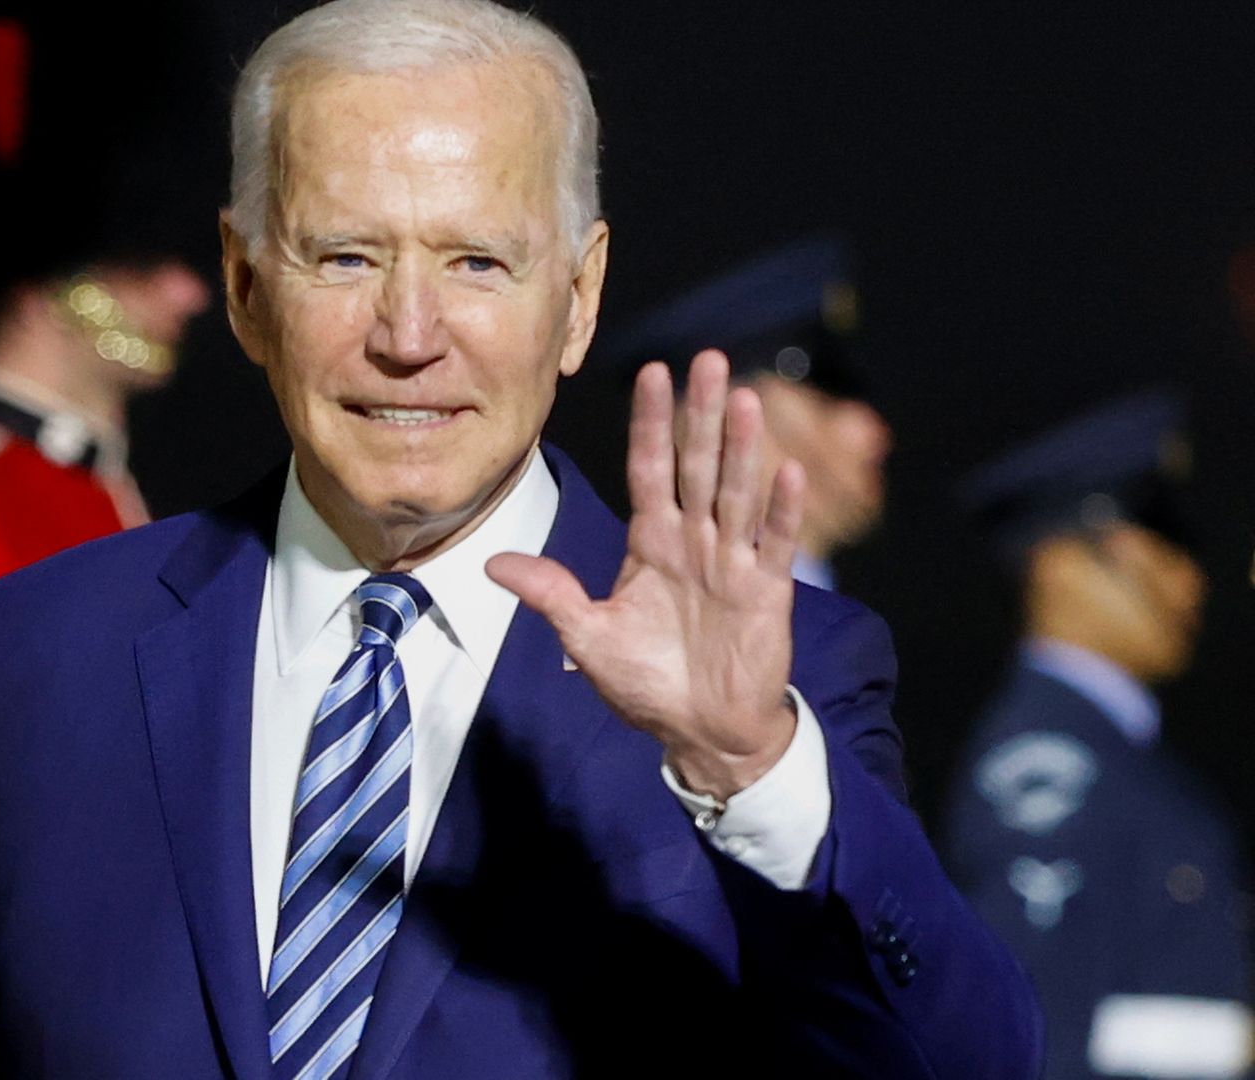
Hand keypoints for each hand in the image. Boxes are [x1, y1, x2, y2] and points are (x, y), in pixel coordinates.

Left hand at [487, 351, 804, 798]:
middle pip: (697, 465)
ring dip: (742, 447)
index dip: (651, 422)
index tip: (653, 371)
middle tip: (711, 360)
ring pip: (736, 492)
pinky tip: (787, 472)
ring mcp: (732, 562)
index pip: (650, 468)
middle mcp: (694, 541)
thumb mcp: (588, 637)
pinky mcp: (766, 591)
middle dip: (702, 413)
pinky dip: (780, 510)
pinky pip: (775, 543)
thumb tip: (493, 563)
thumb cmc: (647, 683)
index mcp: (651, 543)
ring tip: (746, 398)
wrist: (700, 731)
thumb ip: (550, 594)